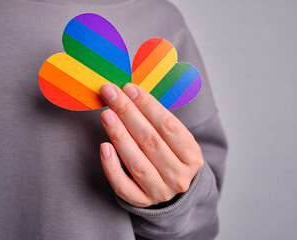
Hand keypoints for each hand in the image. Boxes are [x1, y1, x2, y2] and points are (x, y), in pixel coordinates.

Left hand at [99, 83, 203, 207]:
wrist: (172, 188)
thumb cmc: (171, 156)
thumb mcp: (176, 140)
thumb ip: (157, 121)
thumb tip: (130, 93)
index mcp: (192, 157)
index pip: (169, 126)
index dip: (148, 106)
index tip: (129, 89)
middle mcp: (179, 176)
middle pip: (151, 141)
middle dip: (128, 113)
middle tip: (111, 93)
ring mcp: (160, 191)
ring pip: (137, 162)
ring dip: (119, 135)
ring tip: (106, 114)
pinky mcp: (141, 201)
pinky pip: (123, 186)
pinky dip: (112, 167)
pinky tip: (104, 147)